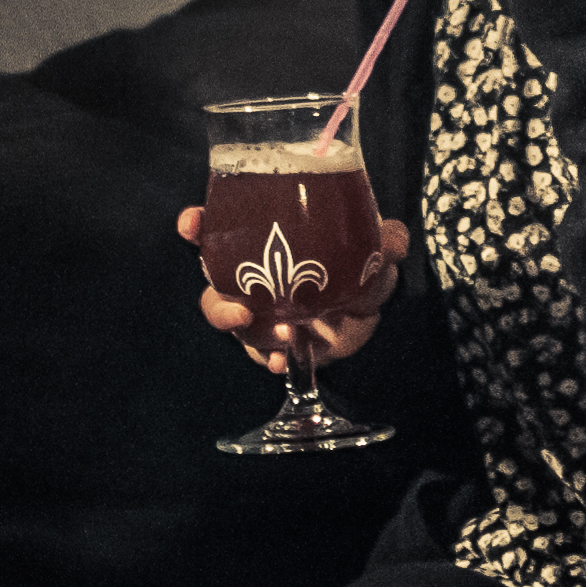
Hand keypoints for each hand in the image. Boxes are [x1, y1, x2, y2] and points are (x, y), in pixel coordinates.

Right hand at [179, 206, 405, 372]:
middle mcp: (253, 274)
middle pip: (215, 288)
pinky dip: (269, 359)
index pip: (219, 227)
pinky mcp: (276, 342)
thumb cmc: (358, 262)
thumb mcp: (371, 249)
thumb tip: (393, 239)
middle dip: (218, 303)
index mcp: (263, 238)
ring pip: (236, 325)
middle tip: (239, 313)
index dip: (199, 226)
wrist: (368, 304)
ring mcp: (262, 311)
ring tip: (285, 337)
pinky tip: (284, 362)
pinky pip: (260, 354)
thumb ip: (382, 242)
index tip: (191, 224)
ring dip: (253, 334)